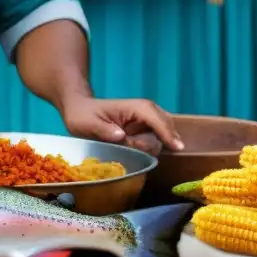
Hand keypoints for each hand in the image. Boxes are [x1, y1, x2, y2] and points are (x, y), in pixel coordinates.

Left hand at [61, 96, 184, 153]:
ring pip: (162, 134)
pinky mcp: (143, 129)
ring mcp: (145, 120)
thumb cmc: (82, 115)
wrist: (79, 110)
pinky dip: (149, 147)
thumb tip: (121, 136)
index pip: (156, 118)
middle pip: (165, 125)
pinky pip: (155, 138)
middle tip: (136, 147)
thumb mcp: (87, 123)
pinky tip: (134, 149)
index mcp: (133, 107)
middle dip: (158, 140)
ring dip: (150, 145)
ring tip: (129, 146)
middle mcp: (143, 111)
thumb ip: (104, 130)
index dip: (166, 132)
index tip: (177, 147)